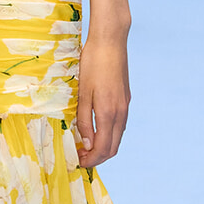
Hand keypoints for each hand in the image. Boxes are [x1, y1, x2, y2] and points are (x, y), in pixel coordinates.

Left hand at [75, 32, 129, 166]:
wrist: (110, 41)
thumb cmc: (92, 64)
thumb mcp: (83, 93)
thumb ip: (84, 120)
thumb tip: (88, 145)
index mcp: (108, 113)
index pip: (104, 149)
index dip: (91, 160)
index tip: (77, 162)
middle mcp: (121, 113)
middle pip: (113, 148)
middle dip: (98, 158)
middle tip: (80, 157)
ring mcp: (125, 106)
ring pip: (117, 137)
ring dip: (104, 147)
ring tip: (85, 146)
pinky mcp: (125, 99)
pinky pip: (119, 125)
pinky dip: (109, 135)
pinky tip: (96, 130)